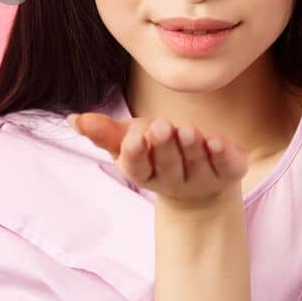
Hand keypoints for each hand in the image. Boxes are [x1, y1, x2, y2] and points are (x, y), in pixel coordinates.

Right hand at [67, 112, 248, 207]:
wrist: (200, 181)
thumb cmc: (156, 153)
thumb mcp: (129, 140)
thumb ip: (104, 132)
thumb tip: (73, 119)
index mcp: (145, 173)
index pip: (137, 167)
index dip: (135, 154)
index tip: (132, 137)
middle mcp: (173, 180)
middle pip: (168, 164)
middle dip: (163, 146)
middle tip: (160, 126)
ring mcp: (202, 179)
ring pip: (196, 163)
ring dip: (190, 146)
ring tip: (185, 128)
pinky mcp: (229, 172)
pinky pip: (226, 166)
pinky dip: (221, 153)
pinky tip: (216, 141)